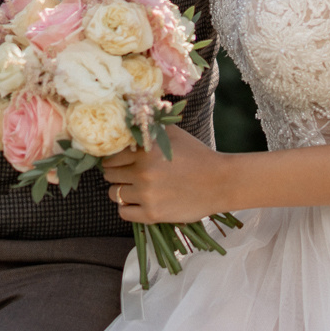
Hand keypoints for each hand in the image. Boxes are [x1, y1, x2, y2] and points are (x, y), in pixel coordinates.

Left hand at [103, 125, 235, 222]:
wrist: (220, 182)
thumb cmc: (197, 155)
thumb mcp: (174, 133)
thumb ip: (150, 125)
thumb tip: (129, 116)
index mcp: (145, 151)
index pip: (111, 156)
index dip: (114, 158)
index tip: (121, 161)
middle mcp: (142, 173)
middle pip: (109, 175)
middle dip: (117, 174)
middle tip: (129, 174)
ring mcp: (146, 195)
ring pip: (114, 194)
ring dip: (121, 190)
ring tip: (135, 188)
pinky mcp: (152, 214)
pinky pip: (123, 212)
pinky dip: (127, 208)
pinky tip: (139, 202)